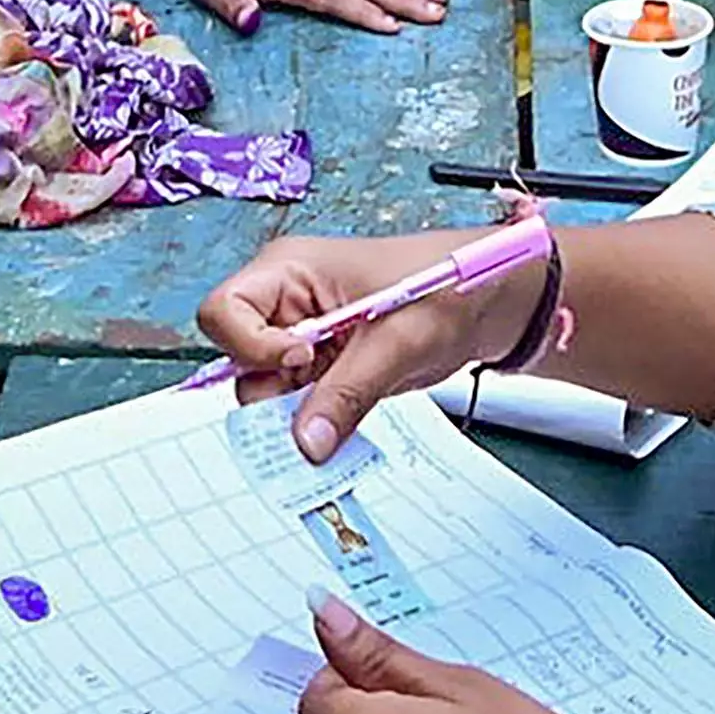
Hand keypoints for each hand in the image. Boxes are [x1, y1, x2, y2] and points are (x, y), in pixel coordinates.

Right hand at [197, 225, 551, 461]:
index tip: (300, 361)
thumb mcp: (398, 341)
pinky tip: (346, 418)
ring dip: (296, 412)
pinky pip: (297, 405)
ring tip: (350, 400)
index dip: (251, 345)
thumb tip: (305, 443)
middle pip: (238, 358)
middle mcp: (286, 303)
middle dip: (274, 388)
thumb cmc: (447, 287)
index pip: (224, 310)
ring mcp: (302, 338)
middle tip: (322, 396)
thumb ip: (347, 393)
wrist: (489, 303)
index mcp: (290, 270)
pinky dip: (315, 421)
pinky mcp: (322, 368)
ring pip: (265, 390)